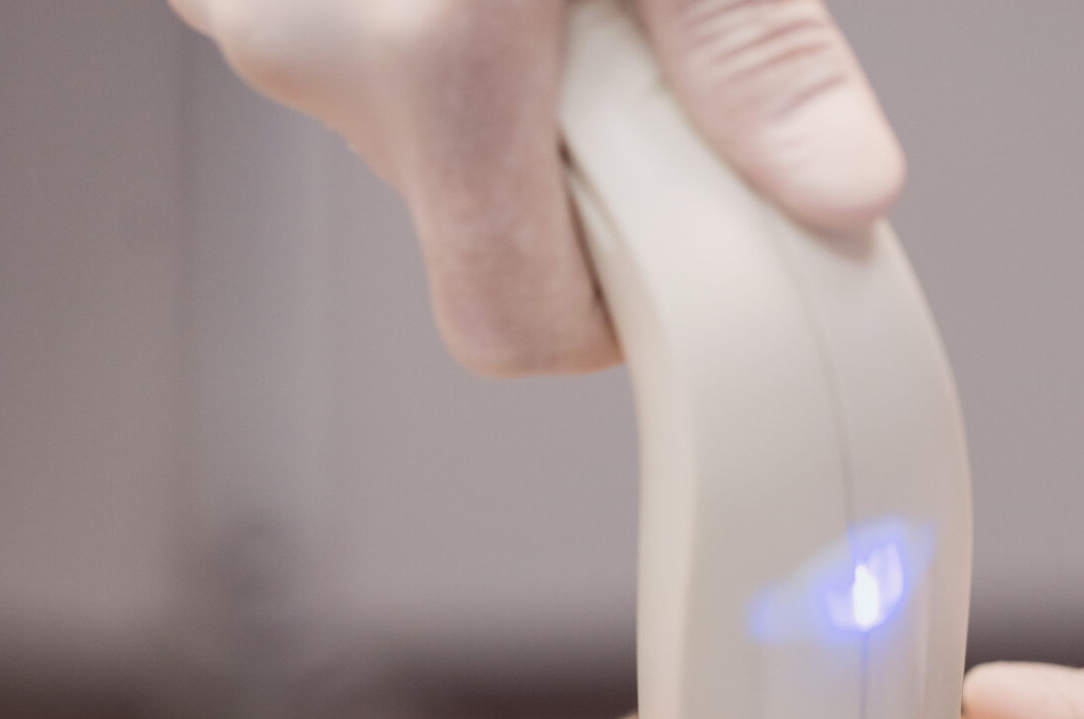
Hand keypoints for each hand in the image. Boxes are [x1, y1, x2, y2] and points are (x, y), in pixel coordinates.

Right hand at [166, 0, 903, 374]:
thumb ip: (753, 49)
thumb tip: (837, 191)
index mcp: (428, 59)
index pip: (512, 323)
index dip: (607, 318)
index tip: (672, 244)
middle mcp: (310, 53)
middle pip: (474, 214)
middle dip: (569, 153)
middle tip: (617, 26)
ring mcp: (246, 7)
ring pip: (414, 127)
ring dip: (499, 78)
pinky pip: (353, 48)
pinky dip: (425, 17)